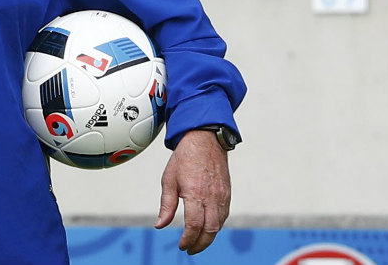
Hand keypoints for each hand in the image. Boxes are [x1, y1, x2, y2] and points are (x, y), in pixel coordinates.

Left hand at [154, 129, 230, 254]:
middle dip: (200, 244)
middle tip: (190, 249)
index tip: (182, 246)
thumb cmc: (186, 157)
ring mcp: (222, 194)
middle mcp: (211, 196)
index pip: (194, 225)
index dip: (188, 240)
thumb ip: (166, 205)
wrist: (205, 139)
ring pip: (219, 224)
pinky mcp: (227, 192)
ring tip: (198, 241)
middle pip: (210, 230)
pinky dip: (217, 226)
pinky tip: (208, 228)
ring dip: (209, 237)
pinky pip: (224, 215)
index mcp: (195, 193)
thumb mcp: (169, 179)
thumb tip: (160, 225)